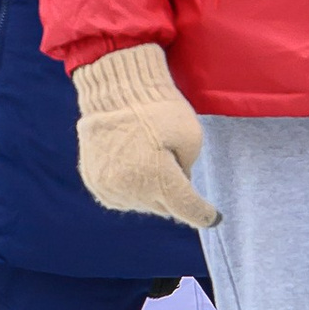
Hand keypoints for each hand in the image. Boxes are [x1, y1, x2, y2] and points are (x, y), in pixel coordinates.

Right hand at [72, 43, 220, 228]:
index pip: (188, 210)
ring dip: (151, 193)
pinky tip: (134, 166)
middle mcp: (133, 190)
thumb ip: (187, 169)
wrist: (115, 91)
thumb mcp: (191, 137)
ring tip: (150, 160)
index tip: (214, 218)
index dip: (204, 215)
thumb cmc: (159, 109)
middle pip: (165, 208)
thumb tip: (179, 186)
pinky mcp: (94, 182)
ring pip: (142, 204)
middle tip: (174, 166)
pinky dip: (131, 188)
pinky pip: (120, 196)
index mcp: (161, 180)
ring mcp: (111, 188)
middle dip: (175, 196)